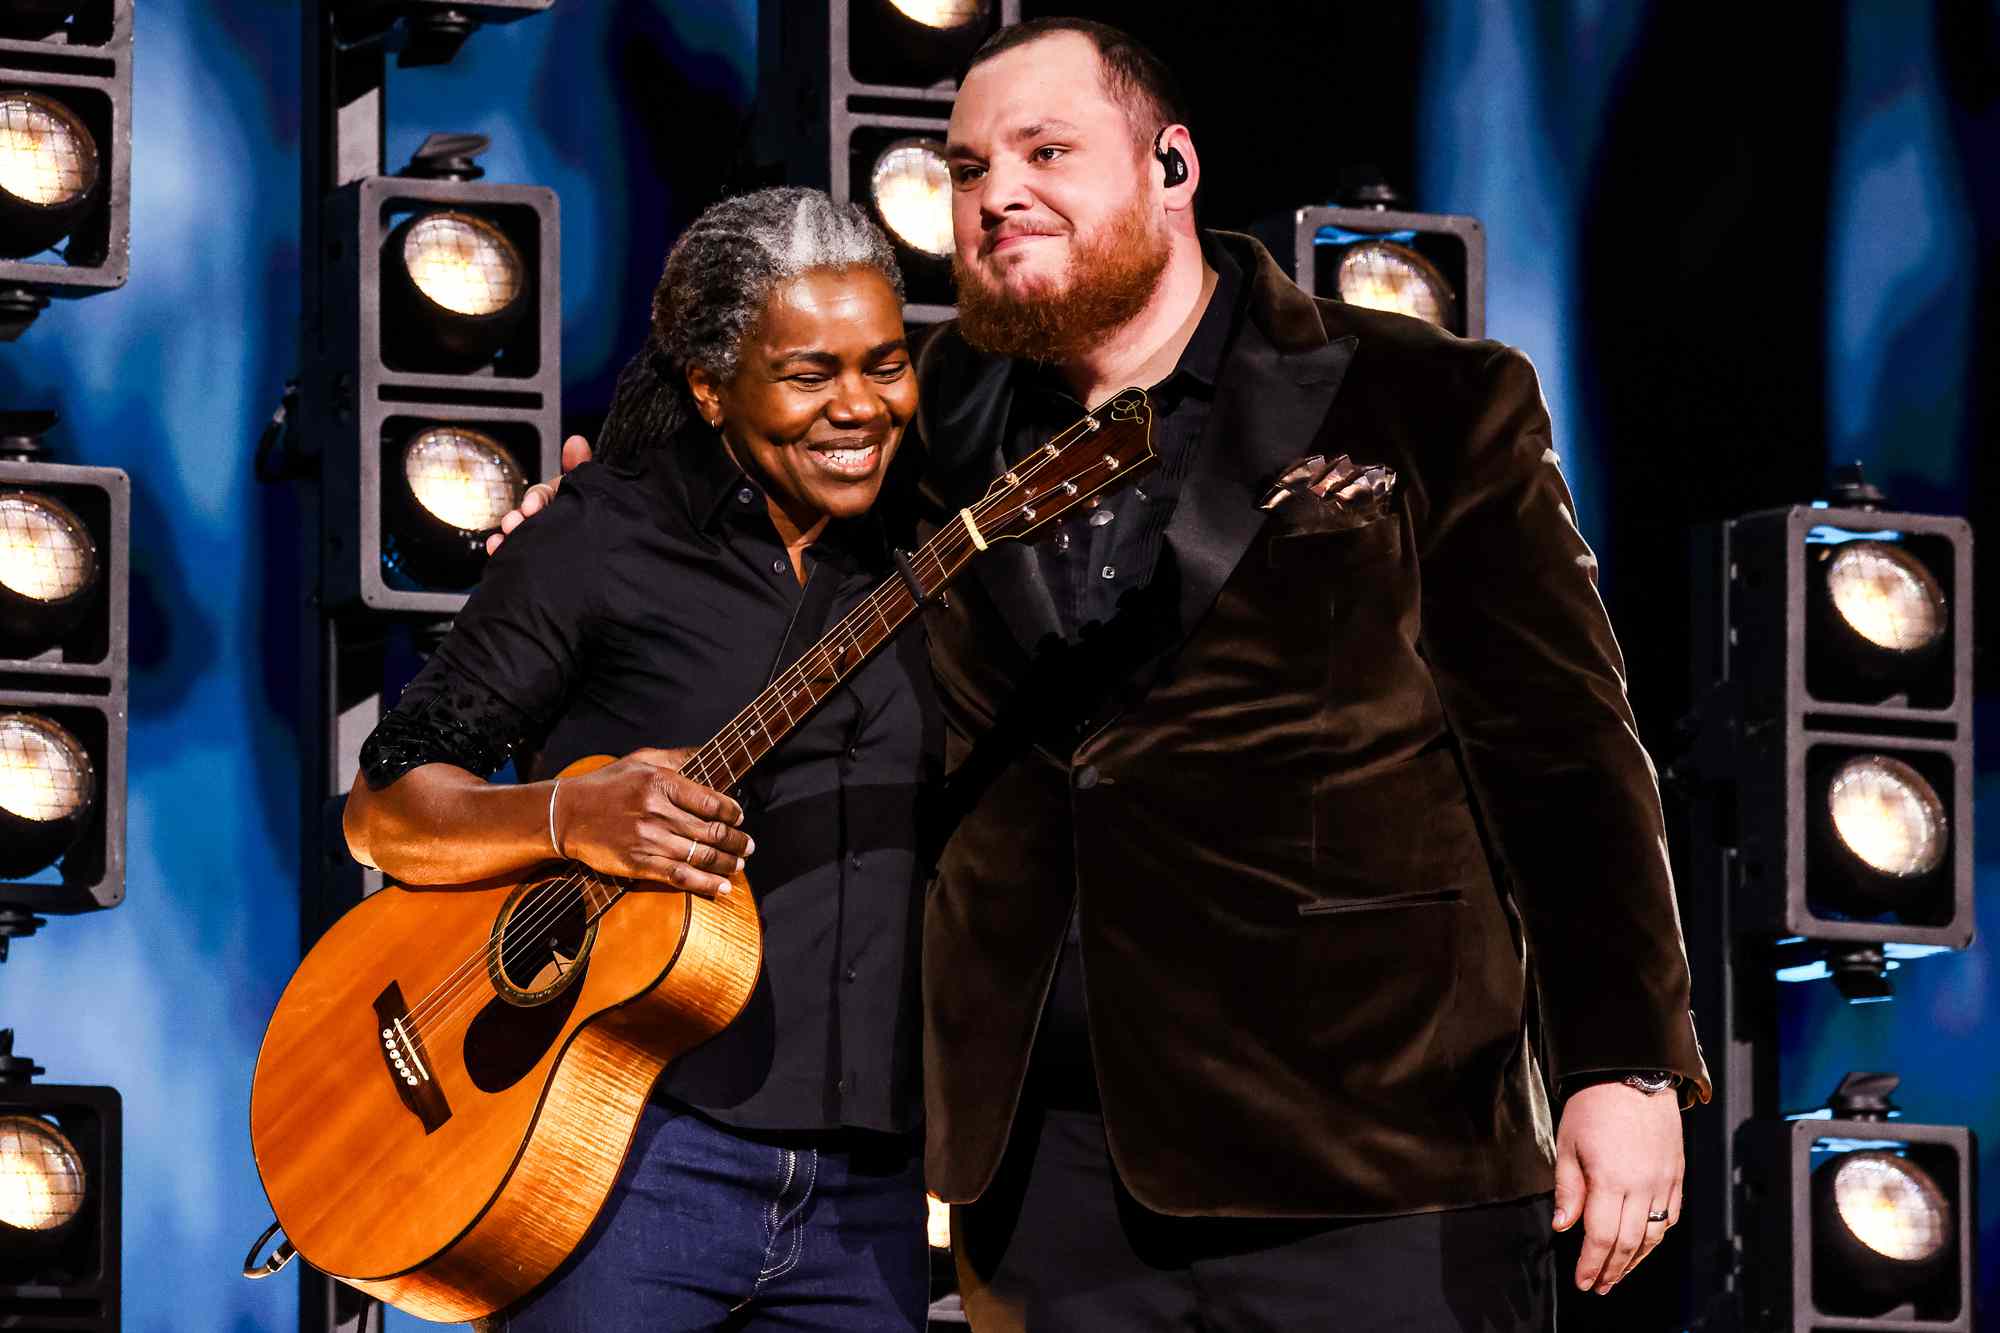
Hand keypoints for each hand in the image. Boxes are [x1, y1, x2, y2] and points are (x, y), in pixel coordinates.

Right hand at [486, 434, 593, 555]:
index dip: (536, 498)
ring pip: (519, 532)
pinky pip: (513, 549)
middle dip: (517, 517)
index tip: (532, 507)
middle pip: (526, 515)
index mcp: (561, 500)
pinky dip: (501, 548)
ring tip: (501, 541)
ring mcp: (540, 535)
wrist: (603, 561)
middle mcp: (548, 517)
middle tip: (514, 524)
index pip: (543, 495)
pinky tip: (496, 548)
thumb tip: (576, 440)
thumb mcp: (587, 490)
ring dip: (508, 533)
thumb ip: (581, 467)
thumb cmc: (595, 515)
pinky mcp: (533, 554)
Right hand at [551, 746, 751, 897]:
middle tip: (748, 844)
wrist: (565, 815)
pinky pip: (680, 876)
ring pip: (700, 855)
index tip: (739, 817)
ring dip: (727, 863)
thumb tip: (709, 751)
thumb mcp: (641, 760)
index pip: (710, 801)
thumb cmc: (606, 784)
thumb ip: (678, 757)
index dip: (732, 812)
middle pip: (711, 831)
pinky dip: (706, 884)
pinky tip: (722, 888)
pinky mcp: (637, 864)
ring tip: (740, 864)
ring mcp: (647, 840)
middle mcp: (656, 812)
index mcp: (660, 783)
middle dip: (736, 840)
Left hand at [1552, 1081, 1683, 1293]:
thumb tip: (1563, 1226)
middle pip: (1629, 1243)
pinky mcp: (1677, 1175)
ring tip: (1618, 1275)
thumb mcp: (1568, 1144)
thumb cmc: (1594, 1105)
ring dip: (1636, 1261)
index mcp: (1610, 1179)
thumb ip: (1568, 1188)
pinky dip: (1657, 1238)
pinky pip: (1671, 1217)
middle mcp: (1642, 1185)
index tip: (1582, 1281)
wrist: (1633, 1075)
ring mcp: (1664, 1182)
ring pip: (1654, 1235)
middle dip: (1612, 1269)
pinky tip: (1644, 1247)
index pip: (1601, 1236)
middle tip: (1598, 1286)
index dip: (1591, 1263)